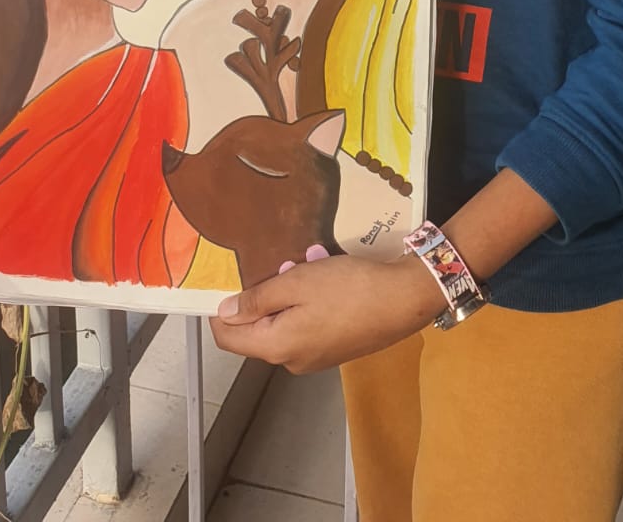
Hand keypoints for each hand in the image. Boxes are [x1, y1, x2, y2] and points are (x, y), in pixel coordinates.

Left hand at [210, 252, 442, 374]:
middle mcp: (291, 361)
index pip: (227, 338)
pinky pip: (305, 326)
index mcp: (277, 347)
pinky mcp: (334, 350)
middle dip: (263, 294)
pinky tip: (326, 277)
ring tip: (310, 262)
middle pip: (257, 330)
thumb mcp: (296, 283)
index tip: (226, 279)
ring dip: (288, 293)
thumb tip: (224, 313)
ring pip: (283, 323)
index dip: (219, 310)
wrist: (403, 301)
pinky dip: (307, 302)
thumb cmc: (347, 289)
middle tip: (283, 261)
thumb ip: (257, 299)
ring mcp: (315, 358)